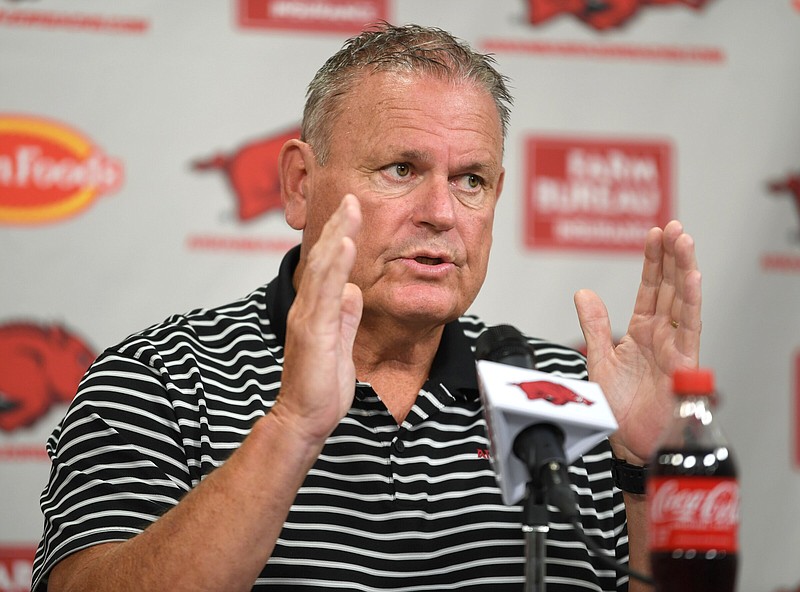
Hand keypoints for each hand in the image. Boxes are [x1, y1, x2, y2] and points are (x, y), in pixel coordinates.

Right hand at [272, 194, 363, 443]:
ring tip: (350, 210)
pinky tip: (344, 245)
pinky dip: (334, 266)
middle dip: (337, 226)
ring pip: (321, 269)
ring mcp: (308, 318)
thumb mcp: (341, 343)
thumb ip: (346, 316)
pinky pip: (325, 293)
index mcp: (316, 310)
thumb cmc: (320, 387)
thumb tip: (355, 291)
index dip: (339, 237)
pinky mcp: (313, 331)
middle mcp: (308, 309)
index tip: (352, 212)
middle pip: (322, 259)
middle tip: (352, 197)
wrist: (305, 418)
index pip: (327, 266)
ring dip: (336, 236)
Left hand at [574, 220, 701, 465]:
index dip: (653, 262)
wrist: (627, 444)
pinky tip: (692, 278)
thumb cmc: (617, 409)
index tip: (654, 234)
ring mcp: (673, 347)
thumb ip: (594, 325)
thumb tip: (583, 292)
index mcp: (641, 332)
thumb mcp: (599, 359)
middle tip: (672, 226)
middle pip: (670, 288)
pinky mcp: (682, 364)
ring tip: (683, 240)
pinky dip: (690, 303)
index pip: (651, 289)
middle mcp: (661, 336)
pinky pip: (688, 329)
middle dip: (671, 257)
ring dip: (683, 270)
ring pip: (681, 301)